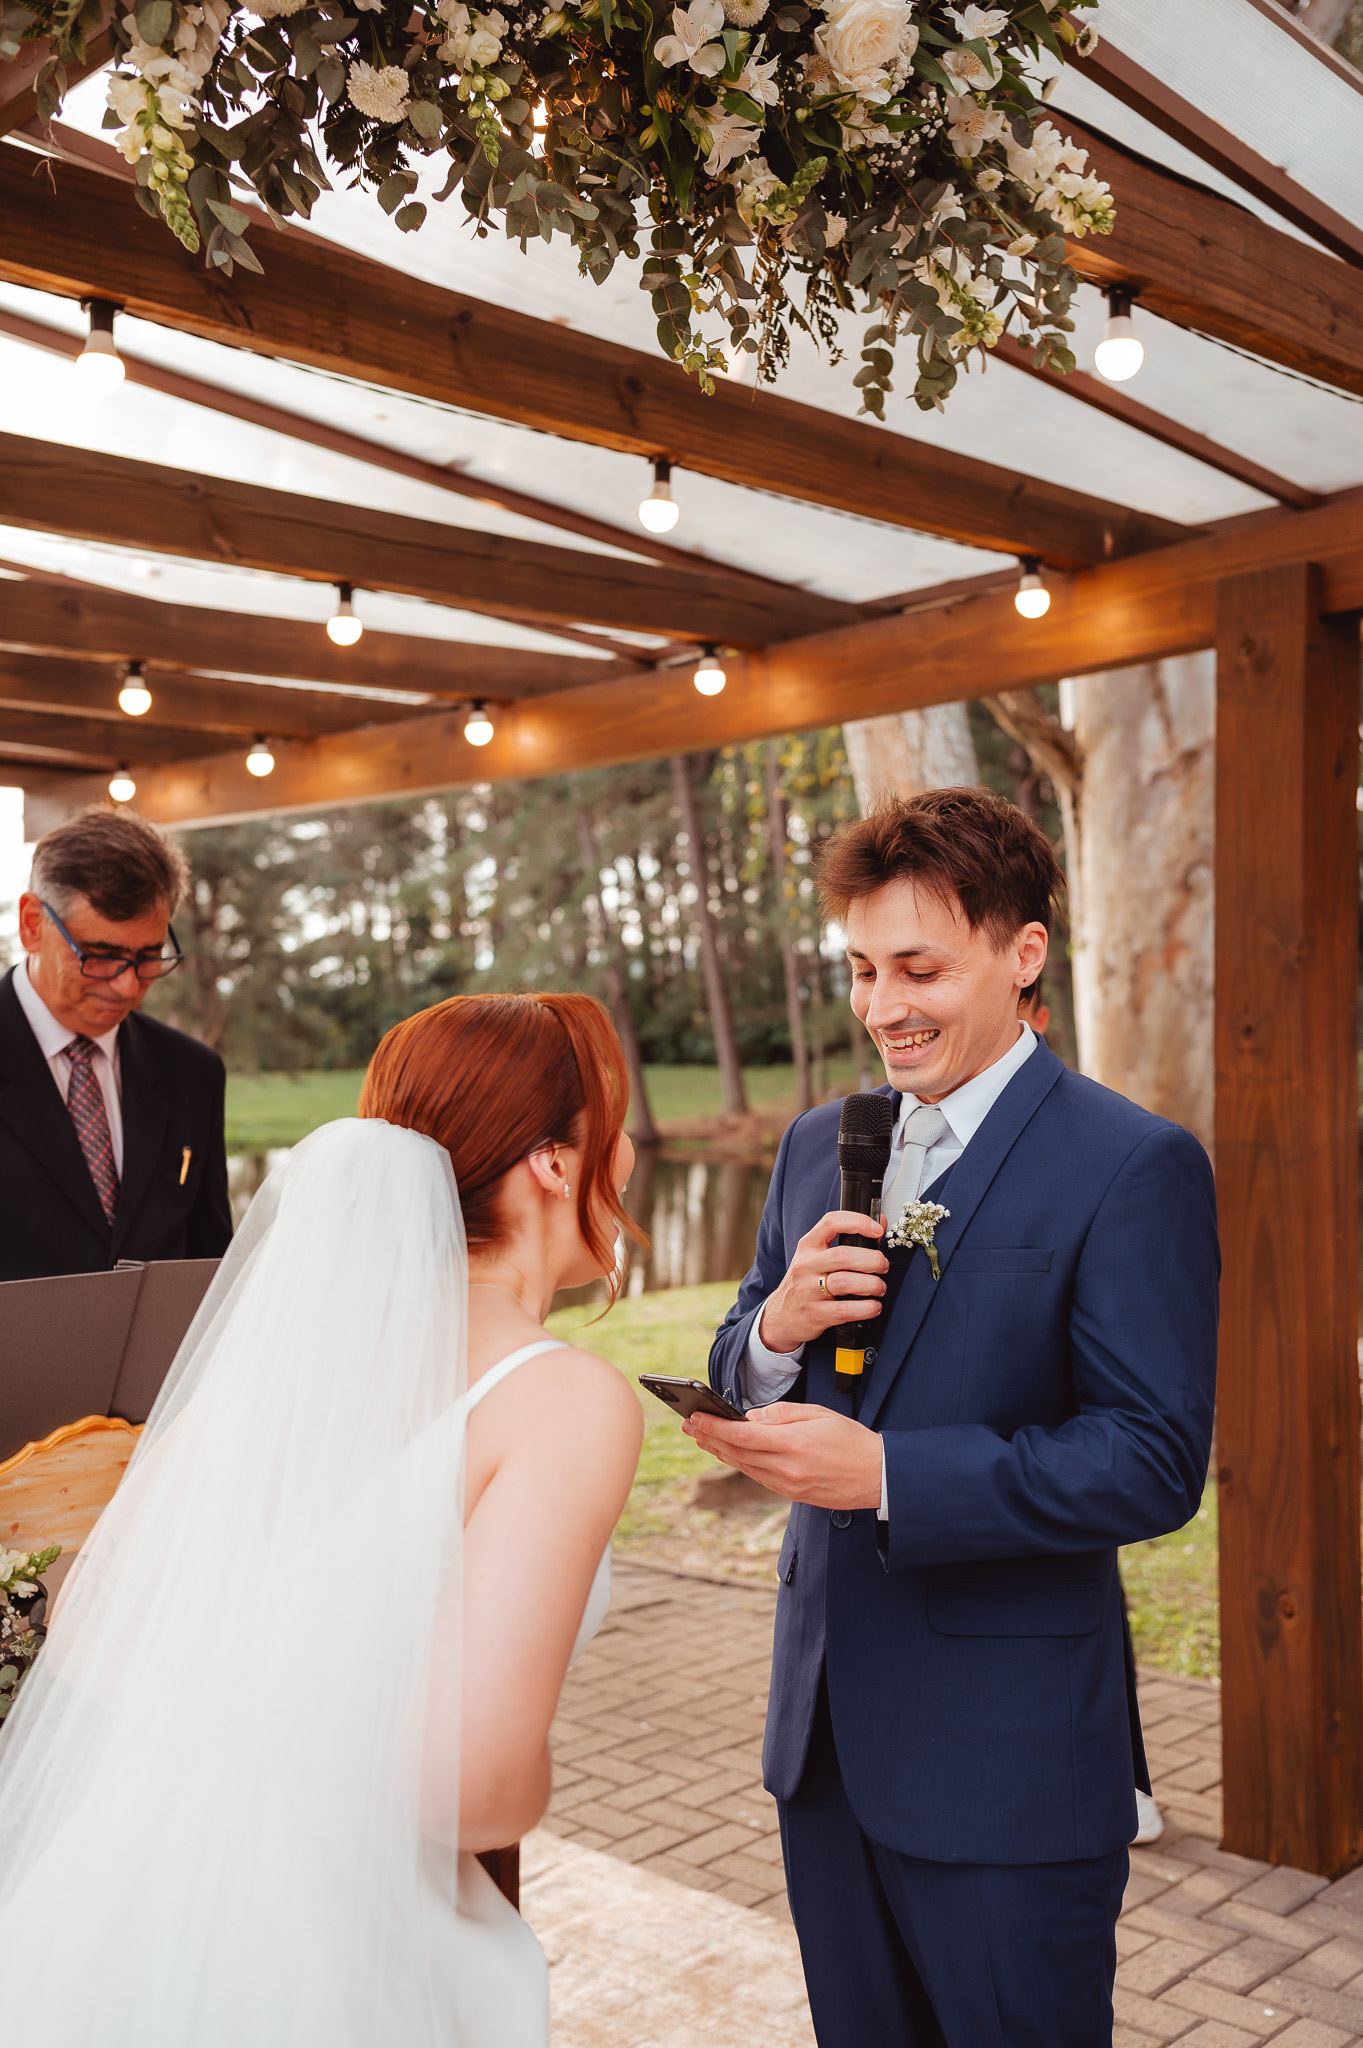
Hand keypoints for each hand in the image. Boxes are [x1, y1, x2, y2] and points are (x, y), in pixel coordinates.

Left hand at [683, 1401, 881, 1510]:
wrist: (877, 1477)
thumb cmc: (852, 1441)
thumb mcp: (819, 1414)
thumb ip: (782, 1413)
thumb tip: (751, 1418)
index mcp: (793, 1444)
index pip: (742, 1436)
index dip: (715, 1427)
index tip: (696, 1417)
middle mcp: (786, 1468)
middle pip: (737, 1453)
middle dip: (709, 1438)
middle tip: (689, 1425)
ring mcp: (787, 1485)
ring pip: (744, 1467)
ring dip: (720, 1452)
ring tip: (702, 1438)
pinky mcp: (792, 1495)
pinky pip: (758, 1478)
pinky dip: (740, 1464)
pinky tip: (730, 1455)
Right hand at [757, 1210, 888, 1353]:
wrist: (780, 1317)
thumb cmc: (805, 1283)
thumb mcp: (818, 1257)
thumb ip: (848, 1240)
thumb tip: (881, 1224)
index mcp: (808, 1246)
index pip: (831, 1223)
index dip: (858, 1222)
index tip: (878, 1230)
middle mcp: (806, 1266)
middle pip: (844, 1256)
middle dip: (873, 1260)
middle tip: (883, 1266)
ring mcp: (808, 1291)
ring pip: (846, 1282)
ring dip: (872, 1284)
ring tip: (879, 1287)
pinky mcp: (815, 1314)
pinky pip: (846, 1310)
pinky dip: (867, 1308)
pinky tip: (873, 1306)